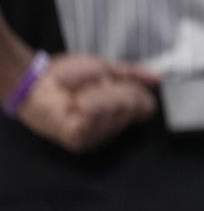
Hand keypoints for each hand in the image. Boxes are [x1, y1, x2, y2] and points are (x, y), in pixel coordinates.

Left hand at [17, 54, 160, 152]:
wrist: (37, 80)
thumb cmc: (68, 75)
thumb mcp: (107, 68)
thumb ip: (134, 73)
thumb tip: (160, 78)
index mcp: (119, 110)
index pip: (147, 107)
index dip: (137, 92)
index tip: (119, 80)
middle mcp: (112, 126)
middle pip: (135, 106)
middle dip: (115, 89)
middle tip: (96, 84)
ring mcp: (97, 136)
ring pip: (117, 110)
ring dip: (98, 94)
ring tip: (80, 96)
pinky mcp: (81, 142)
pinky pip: (98, 118)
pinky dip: (86, 104)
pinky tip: (74, 105)